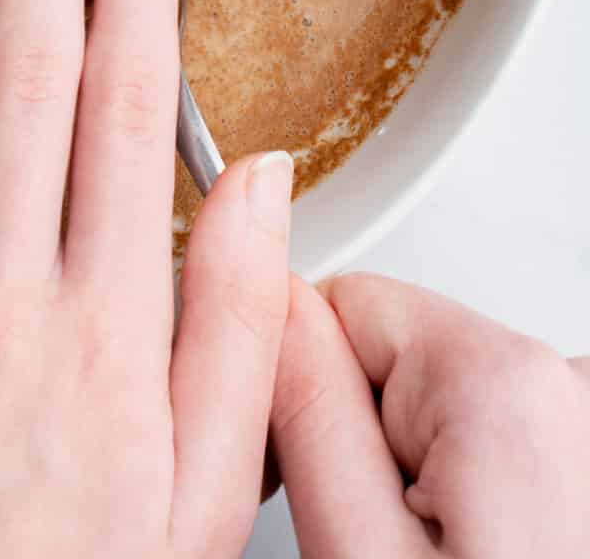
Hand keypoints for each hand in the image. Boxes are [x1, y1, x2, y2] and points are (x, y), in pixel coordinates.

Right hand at [272, 271, 589, 556]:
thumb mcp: (358, 549)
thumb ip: (310, 405)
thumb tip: (270, 295)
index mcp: (502, 378)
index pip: (344, 304)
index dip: (313, 398)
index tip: (332, 490)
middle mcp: (567, 382)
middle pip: (403, 356)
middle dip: (379, 442)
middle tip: (394, 547)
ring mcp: (588, 430)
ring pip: (449, 406)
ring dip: (434, 475)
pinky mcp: (588, 468)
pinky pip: (502, 441)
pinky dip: (485, 494)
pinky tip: (493, 552)